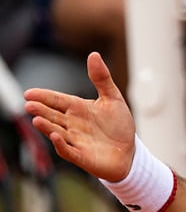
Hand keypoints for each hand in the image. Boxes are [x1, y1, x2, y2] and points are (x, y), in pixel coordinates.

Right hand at [24, 52, 135, 182]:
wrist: (130, 152)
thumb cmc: (118, 126)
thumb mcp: (113, 99)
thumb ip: (102, 79)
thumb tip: (94, 54)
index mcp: (78, 108)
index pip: (57, 100)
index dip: (44, 96)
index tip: (29, 93)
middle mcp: (73, 124)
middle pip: (53, 116)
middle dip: (41, 110)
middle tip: (29, 104)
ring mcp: (76, 141)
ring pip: (57, 132)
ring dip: (47, 127)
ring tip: (37, 119)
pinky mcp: (82, 156)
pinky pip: (69, 151)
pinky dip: (62, 145)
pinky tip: (56, 137)